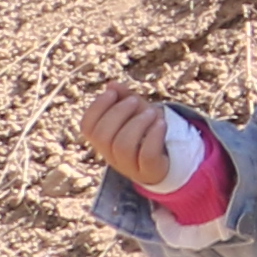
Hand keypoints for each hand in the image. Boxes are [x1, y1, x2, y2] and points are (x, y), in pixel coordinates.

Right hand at [73, 81, 189, 191]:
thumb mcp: (137, 112)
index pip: (87, 127)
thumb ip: (125, 98)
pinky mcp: (150, 171)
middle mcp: (111, 156)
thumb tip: (112, 84)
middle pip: (103, 136)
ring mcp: (129, 167)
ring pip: (123, 146)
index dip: (96, 107)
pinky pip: (147, 155)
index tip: (112, 92)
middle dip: (118, 112)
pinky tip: (161, 123)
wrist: (170, 159)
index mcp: (103, 141)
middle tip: (135, 101)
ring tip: (152, 112)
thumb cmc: (147, 132)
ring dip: (138, 123)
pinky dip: (154, 136)